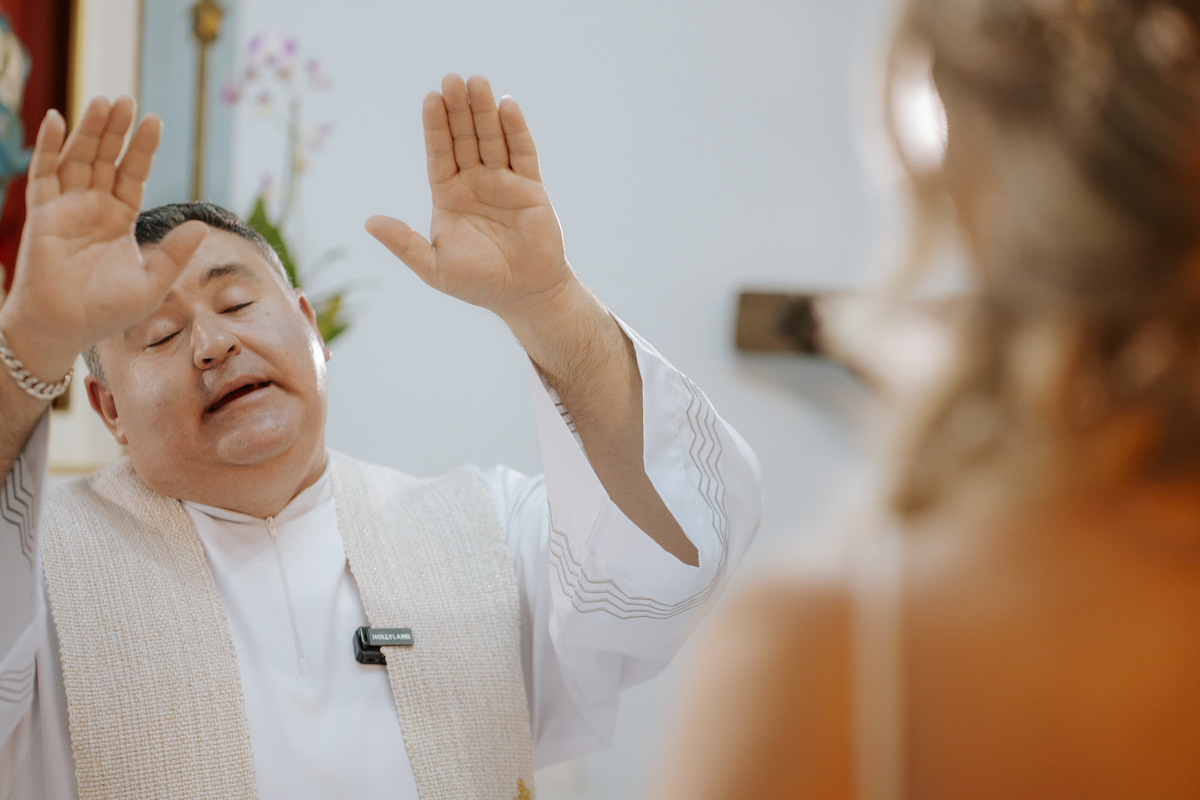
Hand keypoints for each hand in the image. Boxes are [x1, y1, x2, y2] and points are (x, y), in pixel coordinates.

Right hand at [0, 97, 206, 378]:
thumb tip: (203, 226)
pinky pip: (43, 173)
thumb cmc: (107, 312)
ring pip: (77, 159)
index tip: (155, 120)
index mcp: (120, 219)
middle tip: (127, 99)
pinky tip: (58, 119)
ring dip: (88, 130)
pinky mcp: (42, 213)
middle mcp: (93, 207)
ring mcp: (66, 207)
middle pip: (106, 158)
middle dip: (116, 130)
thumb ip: (175, 254)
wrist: (64, 328)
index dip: (142, 149)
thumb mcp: (151, 284)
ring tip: (103, 102)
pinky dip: (49, 146)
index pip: (133, 174)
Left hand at [365, 74, 574, 324]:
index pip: (439, 153)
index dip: (435, 127)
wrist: (525, 295)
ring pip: (491, 139)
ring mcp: (504, 182)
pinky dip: (515, 130)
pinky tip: (507, 105)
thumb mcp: (434, 267)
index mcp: (449, 196)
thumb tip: (369, 222)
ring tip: (476, 82)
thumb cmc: (478, 284)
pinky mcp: (531, 188)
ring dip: (484, 111)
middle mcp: (475, 183)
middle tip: (452, 79)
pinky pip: (522, 153)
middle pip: (464, 138)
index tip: (430, 99)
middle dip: (458, 110)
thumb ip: (404, 243)